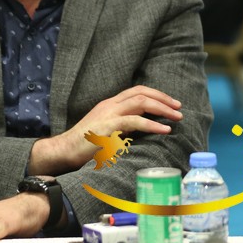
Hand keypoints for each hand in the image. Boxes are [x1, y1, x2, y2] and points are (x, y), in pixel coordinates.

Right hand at [28, 85, 182, 173]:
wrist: (63, 151)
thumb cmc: (84, 145)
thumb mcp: (106, 130)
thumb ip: (121, 126)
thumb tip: (142, 128)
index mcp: (110, 104)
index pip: (137, 91)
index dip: (156, 94)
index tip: (171, 103)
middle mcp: (110, 104)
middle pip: (142, 92)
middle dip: (163, 98)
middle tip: (179, 108)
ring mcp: (109, 114)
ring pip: (141, 102)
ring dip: (162, 108)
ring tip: (176, 117)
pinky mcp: (108, 126)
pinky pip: (135, 121)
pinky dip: (152, 124)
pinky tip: (164, 129)